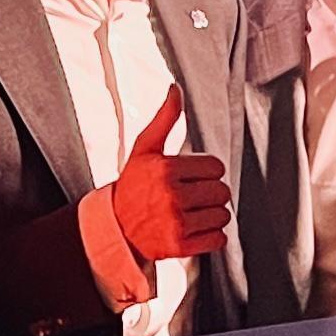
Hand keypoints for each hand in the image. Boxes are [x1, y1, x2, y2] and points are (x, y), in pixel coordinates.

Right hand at [106, 91, 231, 263]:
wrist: (113, 229)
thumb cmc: (131, 187)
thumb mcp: (144, 150)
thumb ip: (164, 119)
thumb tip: (175, 89)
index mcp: (166, 169)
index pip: (215, 167)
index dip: (206, 172)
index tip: (191, 178)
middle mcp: (172, 195)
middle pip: (222, 191)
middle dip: (211, 194)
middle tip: (192, 197)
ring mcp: (176, 223)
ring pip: (222, 216)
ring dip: (212, 216)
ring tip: (192, 214)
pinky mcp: (180, 246)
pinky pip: (218, 239)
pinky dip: (211, 237)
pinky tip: (193, 230)